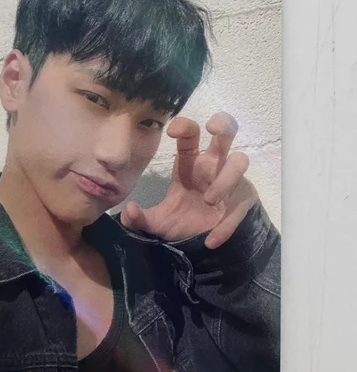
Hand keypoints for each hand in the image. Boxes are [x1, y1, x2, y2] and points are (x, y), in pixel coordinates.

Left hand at [120, 112, 258, 248]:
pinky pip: (241, 203)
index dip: (184, 125)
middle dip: (223, 124)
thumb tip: (129, 209)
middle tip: (213, 128)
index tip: (171, 131)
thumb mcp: (158, 223)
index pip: (190, 134)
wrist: (202, 247)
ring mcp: (231, 181)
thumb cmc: (183, 222)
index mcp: (191, 163)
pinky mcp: (243, 200)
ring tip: (209, 200)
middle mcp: (212, 166)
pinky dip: (227, 223)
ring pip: (239, 161)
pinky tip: (211, 239)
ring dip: (225, 178)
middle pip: (225, 133)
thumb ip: (139, 218)